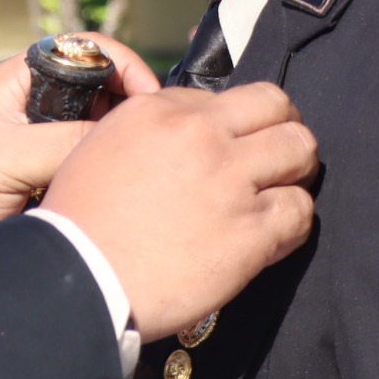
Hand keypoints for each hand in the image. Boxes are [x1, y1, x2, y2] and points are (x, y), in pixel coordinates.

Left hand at [0, 34, 160, 253]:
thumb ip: (71, 139)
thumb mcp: (9, 157)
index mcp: (21, 79)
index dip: (130, 68)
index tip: (154, 102)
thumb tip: (130, 139)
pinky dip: (99, 179)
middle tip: (153, 145)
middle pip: (104, 93)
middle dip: (131, 114)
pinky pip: (81, 170)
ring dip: (116, 151)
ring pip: (95, 136)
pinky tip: (116, 198)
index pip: (93, 51)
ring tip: (139, 173)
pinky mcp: (36, 180)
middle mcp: (33, 105)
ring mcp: (35, 143)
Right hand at [39, 84, 317, 338]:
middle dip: (282, 128)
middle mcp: (200, 135)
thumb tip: (185, 135)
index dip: (233, 125)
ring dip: (295, 171)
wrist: (77, 280)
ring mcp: (230, 181)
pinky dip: (294, 222)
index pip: (225, 98)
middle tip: (275, 157)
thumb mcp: (100, 149)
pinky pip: (301, 211)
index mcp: (160, 110)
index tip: (230, 148)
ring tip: (280, 192)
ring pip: (300, 149)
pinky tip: (273, 236)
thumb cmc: (80, 224)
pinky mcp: (251, 231)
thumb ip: (149, 132)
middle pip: (277, 106)